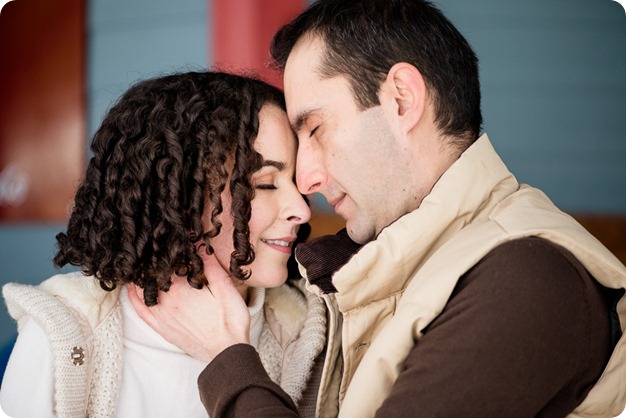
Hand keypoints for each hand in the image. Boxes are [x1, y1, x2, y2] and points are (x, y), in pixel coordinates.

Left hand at [127, 249, 250, 362]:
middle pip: (153, 275)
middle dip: (153, 261)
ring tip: (142, 264)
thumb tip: (199, 244)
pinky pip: (140, 311)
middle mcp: (166, 301)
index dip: (169, 249)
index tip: (167, 240)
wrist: (227, 353)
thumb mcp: (225, 288)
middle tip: (153, 248)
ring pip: (143, 290)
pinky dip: (134, 297)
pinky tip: (133, 289)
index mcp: (181, 288)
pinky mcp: (161, 328)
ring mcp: (161, 316)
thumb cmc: (230, 321)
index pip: (168, 262)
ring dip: (141, 276)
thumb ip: (210, 266)